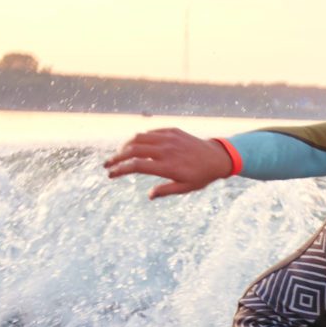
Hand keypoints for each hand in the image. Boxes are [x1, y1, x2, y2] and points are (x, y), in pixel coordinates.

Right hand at [103, 127, 232, 198]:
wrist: (218, 157)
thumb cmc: (201, 176)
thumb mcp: (185, 188)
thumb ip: (166, 190)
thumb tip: (149, 195)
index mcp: (167, 166)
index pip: (136, 166)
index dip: (120, 170)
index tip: (111, 174)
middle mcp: (166, 150)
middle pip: (132, 149)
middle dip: (116, 157)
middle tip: (108, 164)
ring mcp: (168, 137)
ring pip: (139, 137)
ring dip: (125, 145)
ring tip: (120, 154)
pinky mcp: (172, 130)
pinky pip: (151, 132)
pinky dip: (140, 138)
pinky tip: (136, 145)